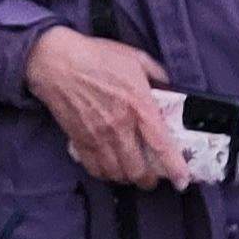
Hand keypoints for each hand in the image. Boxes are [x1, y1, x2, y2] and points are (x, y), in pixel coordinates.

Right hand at [25, 26, 188, 188]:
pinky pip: (93, 168)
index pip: (161, 144)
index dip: (174, 166)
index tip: (182, 181)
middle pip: (137, 169)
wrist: (56, 63)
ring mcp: (97, 136)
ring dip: (126, 178)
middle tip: (153, 178)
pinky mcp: (79, 140)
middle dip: (148, 180)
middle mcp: (120, 126)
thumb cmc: (97, 57)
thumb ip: (157, 75)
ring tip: (132, 174)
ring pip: (115, 173)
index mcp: (139, 105)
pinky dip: (104, 173)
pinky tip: (110, 169)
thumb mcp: (136, 58)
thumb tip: (167, 86)